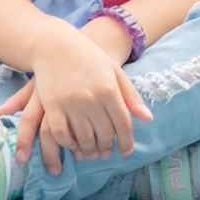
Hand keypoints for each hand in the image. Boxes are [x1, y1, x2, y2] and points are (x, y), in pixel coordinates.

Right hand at [0, 29, 151, 173]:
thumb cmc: (89, 58)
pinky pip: (61, 134)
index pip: (123, 123)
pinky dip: (68, 143)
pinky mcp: (52, 105)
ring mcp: (70, 102)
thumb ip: (131, 96)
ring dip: (89, 150)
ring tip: (92, 153)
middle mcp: (91, 98)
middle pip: (104, 133)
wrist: (55, 45)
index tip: (126, 152)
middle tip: (106, 153)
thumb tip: (148, 119)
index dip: (127, 141)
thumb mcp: (114, 71)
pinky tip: (73, 145)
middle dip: (107, 148)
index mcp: (109, 89)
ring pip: (84, 138)